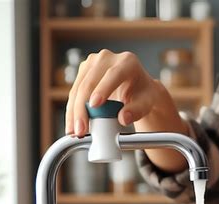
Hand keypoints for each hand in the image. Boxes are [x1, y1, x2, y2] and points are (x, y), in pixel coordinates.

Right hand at [65, 49, 188, 172]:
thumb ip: (137, 111)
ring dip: (73, 112)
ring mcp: (93, 63)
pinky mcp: (84, 72)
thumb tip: (123, 118)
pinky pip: (74, 92)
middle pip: (90, 82)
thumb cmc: (144, 94)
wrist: (138, 88)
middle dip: (82, 108)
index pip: (113, 75)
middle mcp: (107, 58)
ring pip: (78, 88)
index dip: (102, 89)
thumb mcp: (147, 103)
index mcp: (127, 62)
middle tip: (81, 129)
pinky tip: (72, 124)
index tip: (94, 105)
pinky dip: (72, 110)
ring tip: (74, 131)